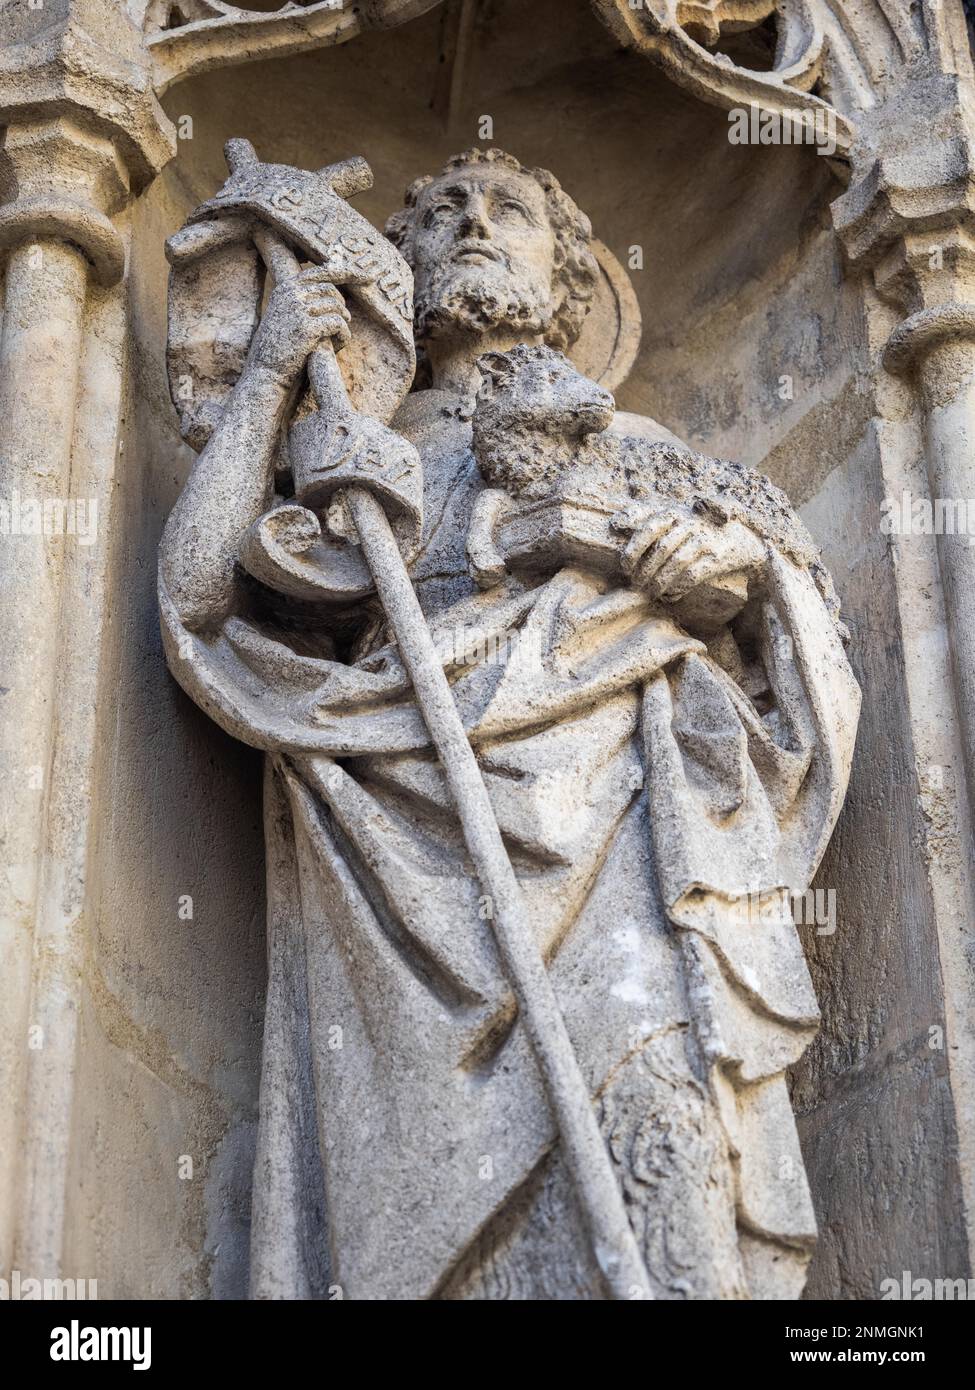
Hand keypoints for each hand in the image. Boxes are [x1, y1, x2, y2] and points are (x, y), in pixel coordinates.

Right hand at [251, 269, 350, 384]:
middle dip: (342, 307)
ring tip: (338, 337)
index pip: (321, 272)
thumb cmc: (280, 345)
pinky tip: (339, 344)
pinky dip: (344, 334)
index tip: (364, 275)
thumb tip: (335, 293)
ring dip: (344, 323)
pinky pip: (338, 323)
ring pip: (337, 307)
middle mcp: (291, 294)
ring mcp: (298, 309)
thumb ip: (303, 299)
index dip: (345, 272)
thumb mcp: (285, 313)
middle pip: (331, 290)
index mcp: (286, 287)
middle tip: (342, 323)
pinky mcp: (307, 328)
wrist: (266, 369)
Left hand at [614, 504, 765, 600]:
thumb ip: (644, 516)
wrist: (739, 539)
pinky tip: (671, 596)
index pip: (649, 527)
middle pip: (662, 549)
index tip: (625, 567)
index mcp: (675, 512)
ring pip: (677, 563)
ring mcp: (706, 539)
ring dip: (660, 582)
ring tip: (652, 593)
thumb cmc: (696, 530)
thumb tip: (616, 523)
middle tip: (637, 586)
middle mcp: (691, 522)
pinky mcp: (718, 558)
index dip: (634, 549)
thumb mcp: (672, 518)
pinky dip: (679, 588)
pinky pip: (693, 575)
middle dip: (645, 571)